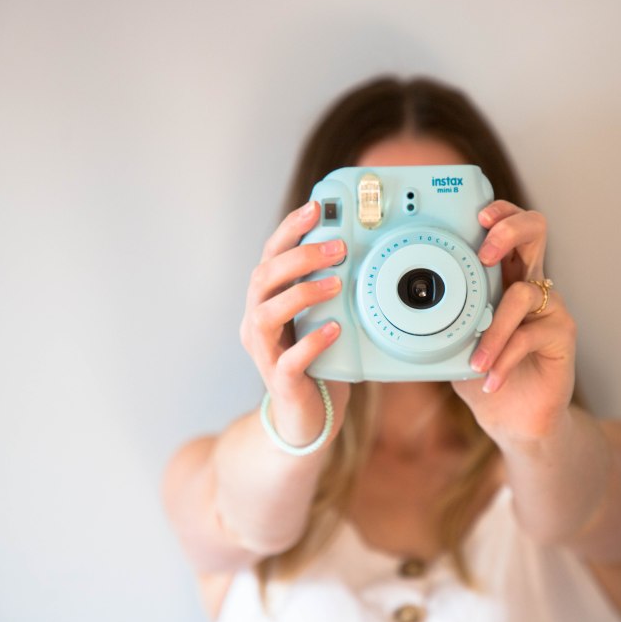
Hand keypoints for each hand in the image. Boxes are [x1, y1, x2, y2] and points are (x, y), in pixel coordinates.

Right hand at [239, 200, 350, 445]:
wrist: (308, 415)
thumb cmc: (317, 359)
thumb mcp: (323, 315)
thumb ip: (331, 286)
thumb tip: (363, 247)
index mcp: (266, 300)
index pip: (270, 255)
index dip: (290, 228)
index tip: (315, 206)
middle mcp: (257, 322)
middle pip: (263, 278)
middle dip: (299, 257)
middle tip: (337, 248)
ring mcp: (264, 353)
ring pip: (266, 314)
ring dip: (301, 294)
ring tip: (336, 284)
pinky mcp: (279, 382)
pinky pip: (288, 360)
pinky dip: (311, 342)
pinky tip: (334, 330)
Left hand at [452, 201, 576, 440]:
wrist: (515, 419)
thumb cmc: (484, 373)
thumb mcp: (452, 342)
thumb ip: (436, 318)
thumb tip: (396, 306)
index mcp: (505, 276)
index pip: (509, 226)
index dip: (500, 211)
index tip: (478, 215)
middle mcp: (531, 283)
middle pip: (536, 231)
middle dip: (509, 230)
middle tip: (485, 252)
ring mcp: (551, 307)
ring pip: (523, 294)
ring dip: (493, 330)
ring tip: (475, 361)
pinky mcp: (562, 335)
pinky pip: (530, 335)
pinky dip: (505, 358)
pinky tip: (490, 379)